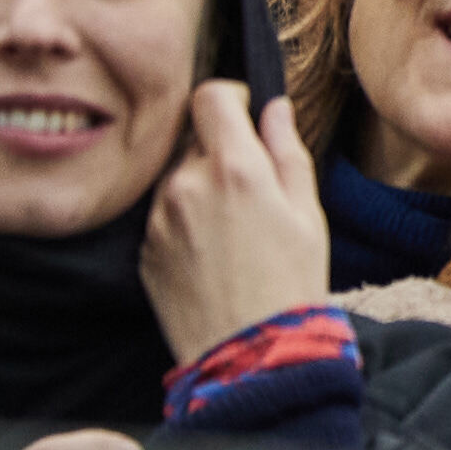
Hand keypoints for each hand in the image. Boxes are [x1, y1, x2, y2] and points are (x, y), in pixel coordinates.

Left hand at [141, 80, 330, 366]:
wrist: (249, 353)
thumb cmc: (290, 281)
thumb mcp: (306, 210)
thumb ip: (287, 150)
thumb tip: (273, 108)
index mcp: (235, 167)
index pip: (209, 96)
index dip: (228, 97)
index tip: (243, 113)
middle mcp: (186, 185)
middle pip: (192, 138)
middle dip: (218, 149)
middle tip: (246, 183)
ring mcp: (158, 219)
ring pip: (174, 178)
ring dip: (197, 185)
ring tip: (228, 225)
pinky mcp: (144, 251)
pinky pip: (161, 215)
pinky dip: (182, 219)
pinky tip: (208, 250)